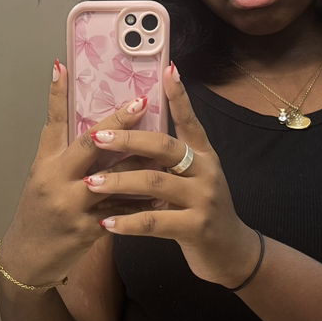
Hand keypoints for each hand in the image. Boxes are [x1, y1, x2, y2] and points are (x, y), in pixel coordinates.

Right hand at [0, 60, 151, 286]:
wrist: (28, 257)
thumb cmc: (38, 210)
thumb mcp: (43, 174)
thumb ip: (63, 149)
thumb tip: (89, 120)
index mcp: (46, 164)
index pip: (52, 122)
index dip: (57, 94)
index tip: (64, 67)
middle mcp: (57, 181)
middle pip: (89, 143)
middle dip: (118, 122)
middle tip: (141, 102)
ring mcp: (72, 206)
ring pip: (114, 177)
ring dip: (141, 161)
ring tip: (165, 145)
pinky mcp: (88, 230)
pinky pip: (122, 211)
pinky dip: (142, 202)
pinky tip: (161, 193)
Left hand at [85, 63, 260, 288]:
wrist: (230, 250)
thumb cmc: (202, 208)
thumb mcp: (195, 177)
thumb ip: (173, 158)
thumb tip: (138, 134)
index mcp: (203, 154)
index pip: (189, 119)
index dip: (178, 95)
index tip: (166, 69)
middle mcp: (205, 170)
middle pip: (165, 146)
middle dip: (129, 139)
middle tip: (98, 136)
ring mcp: (203, 198)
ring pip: (155, 182)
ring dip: (119, 181)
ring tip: (91, 182)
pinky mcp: (196, 227)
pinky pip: (155, 221)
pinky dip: (127, 222)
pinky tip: (106, 222)